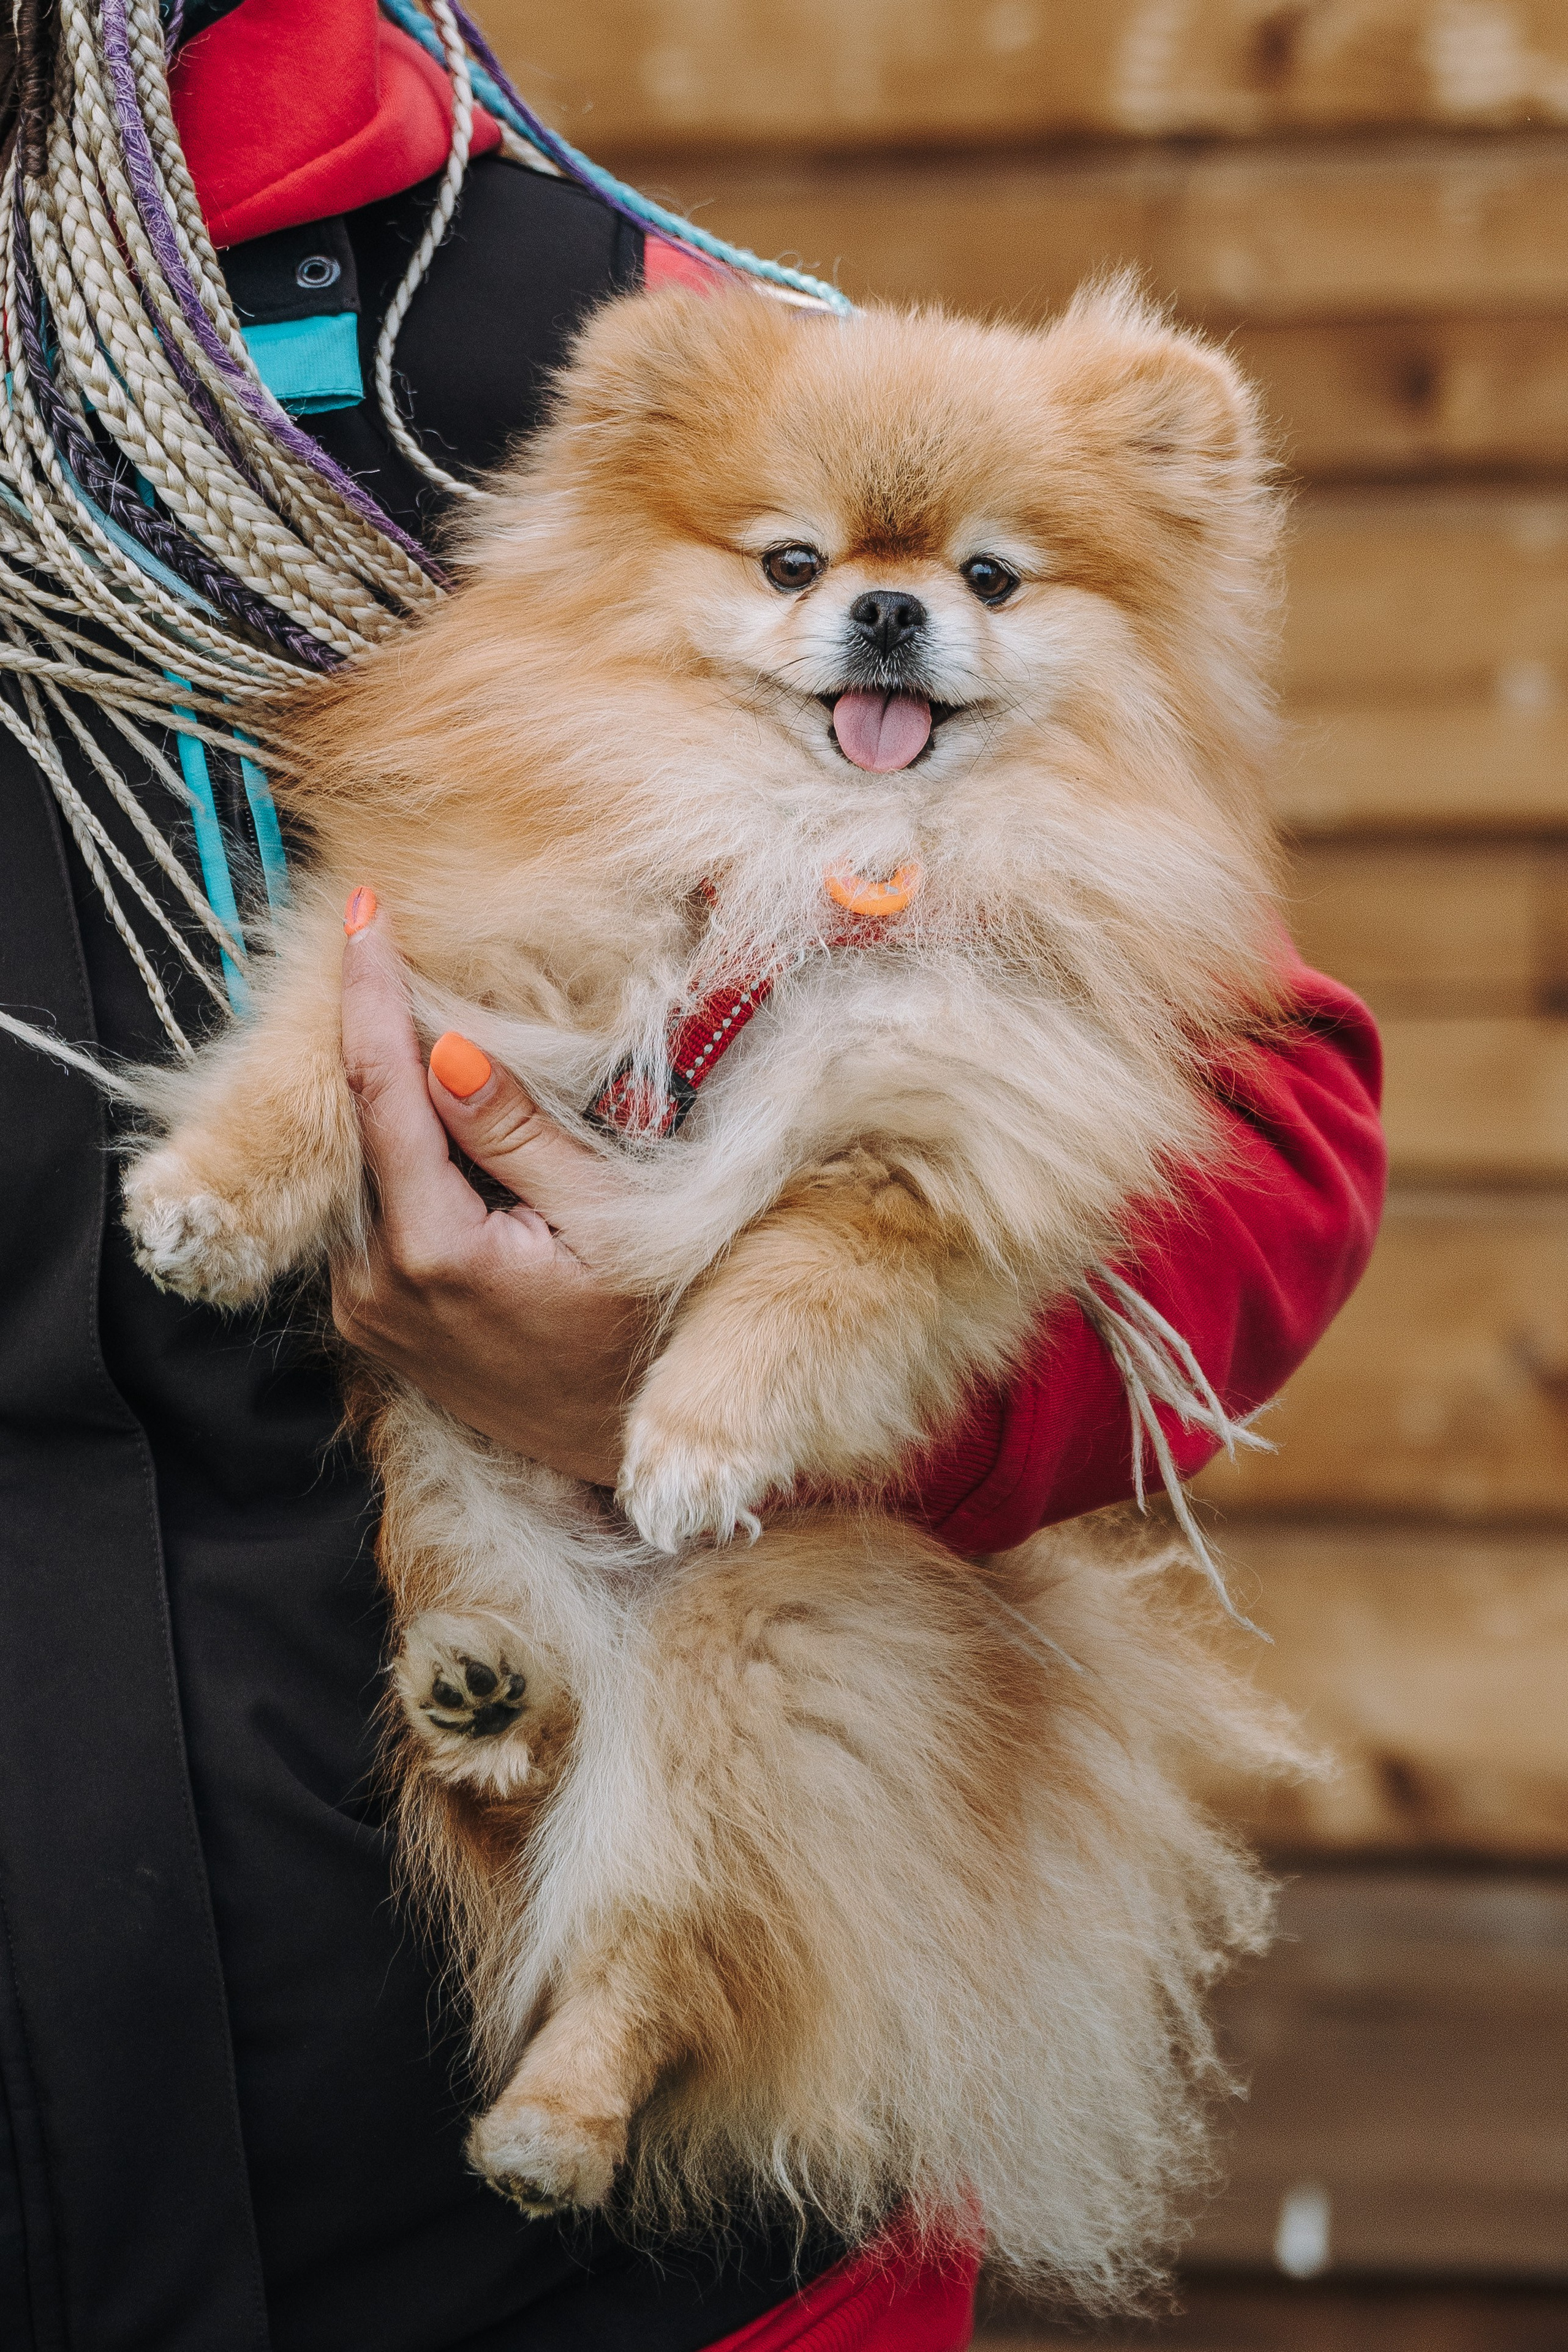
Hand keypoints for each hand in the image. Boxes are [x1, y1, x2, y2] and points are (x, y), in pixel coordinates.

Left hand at [331, 898, 645, 1484]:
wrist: (619, 1452)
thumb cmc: (638, 1336)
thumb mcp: (606, 1225)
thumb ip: (521, 1138)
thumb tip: (448, 1050)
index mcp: (434, 1251)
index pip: (379, 1093)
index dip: (368, 994)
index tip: (361, 913)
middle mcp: (376, 1284)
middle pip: (360, 1125)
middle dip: (378, 1034)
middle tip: (392, 943)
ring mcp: (365, 1309)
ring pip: (363, 1169)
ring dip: (393, 1099)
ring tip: (435, 1029)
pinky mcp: (371, 1321)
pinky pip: (371, 1212)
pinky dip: (399, 1158)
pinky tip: (445, 1127)